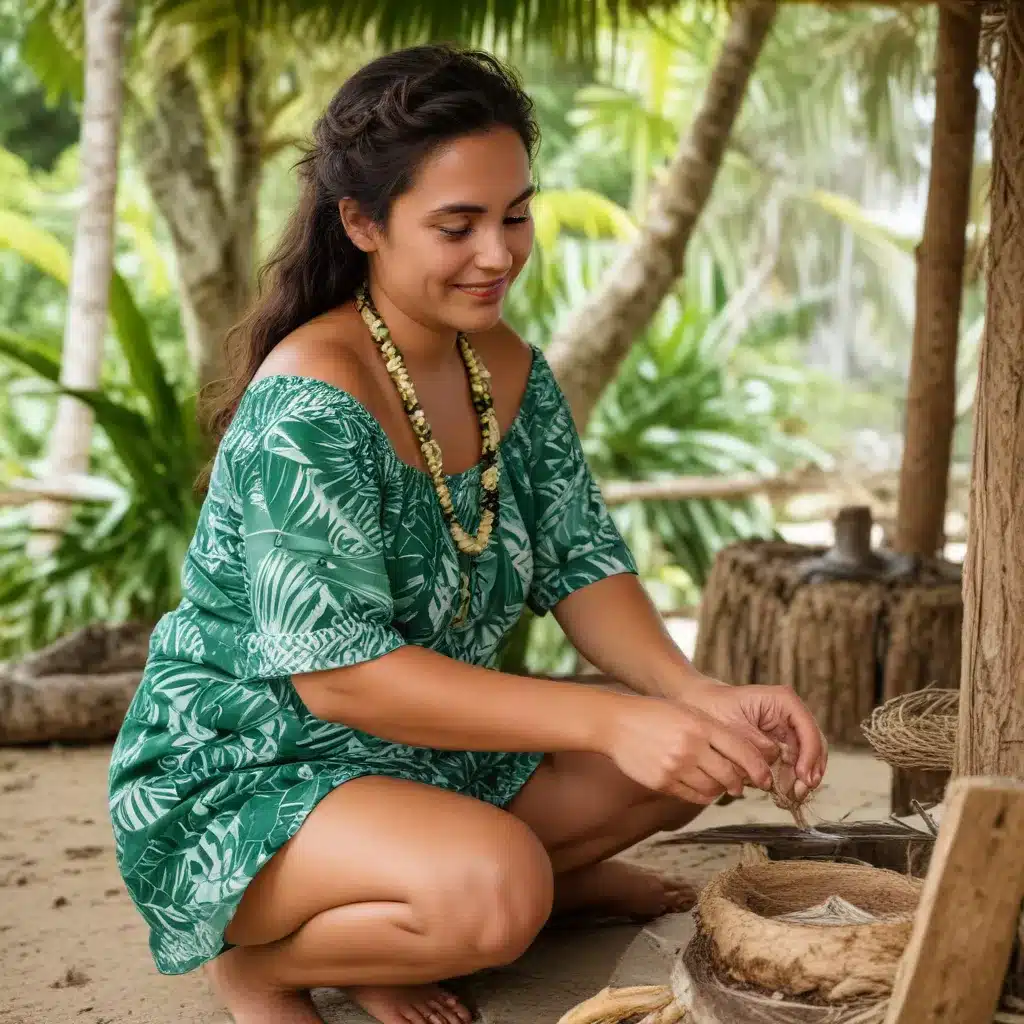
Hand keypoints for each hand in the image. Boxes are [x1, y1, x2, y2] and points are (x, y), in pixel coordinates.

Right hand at [601, 695, 773, 804]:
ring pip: (713, 789)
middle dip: (740, 783)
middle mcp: (691, 747)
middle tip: (741, 785)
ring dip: (720, 790)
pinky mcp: (662, 782)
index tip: (765, 778)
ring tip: (718, 784)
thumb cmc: (654, 714)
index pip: (742, 751)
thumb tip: (742, 758)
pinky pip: (693, 796)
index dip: (759, 768)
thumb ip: (713, 732)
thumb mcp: (688, 712)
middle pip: (730, 775)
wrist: (615, 722)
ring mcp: (675, 766)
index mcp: (701, 725)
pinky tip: (700, 786)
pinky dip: (702, 795)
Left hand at [682, 677, 827, 799]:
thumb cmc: (714, 709)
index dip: (809, 754)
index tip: (803, 775)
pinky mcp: (779, 744)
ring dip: (801, 778)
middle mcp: (789, 714)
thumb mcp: (732, 726)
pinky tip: (786, 791)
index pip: (807, 728)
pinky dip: (791, 777)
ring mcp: (786, 730)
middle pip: (813, 744)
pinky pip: (792, 763)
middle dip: (809, 769)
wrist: (700, 707)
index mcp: (783, 701)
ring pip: (806, 757)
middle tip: (800, 791)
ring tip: (793, 795)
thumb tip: (775, 762)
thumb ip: (755, 745)